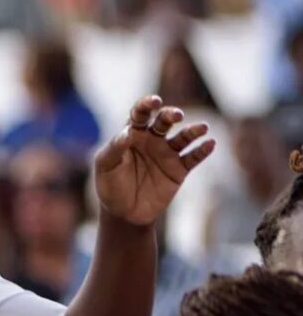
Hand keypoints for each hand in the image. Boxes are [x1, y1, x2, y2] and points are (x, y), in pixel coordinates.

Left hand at [94, 95, 216, 226]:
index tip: (154, 102)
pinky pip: (193, 157)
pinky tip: (210, 144)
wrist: (123, 213)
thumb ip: (115, 148)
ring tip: (202, 128)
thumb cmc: (110, 185)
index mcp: (132, 134)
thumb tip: (128, 132)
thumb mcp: (105, 166)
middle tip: (176, 115)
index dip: (147, 105)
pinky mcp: (179, 169)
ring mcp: (167, 153)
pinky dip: (202, 150)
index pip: (140, 114)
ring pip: (183, 137)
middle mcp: (152, 139)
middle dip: (171, 115)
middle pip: (164, 121)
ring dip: (193, 131)